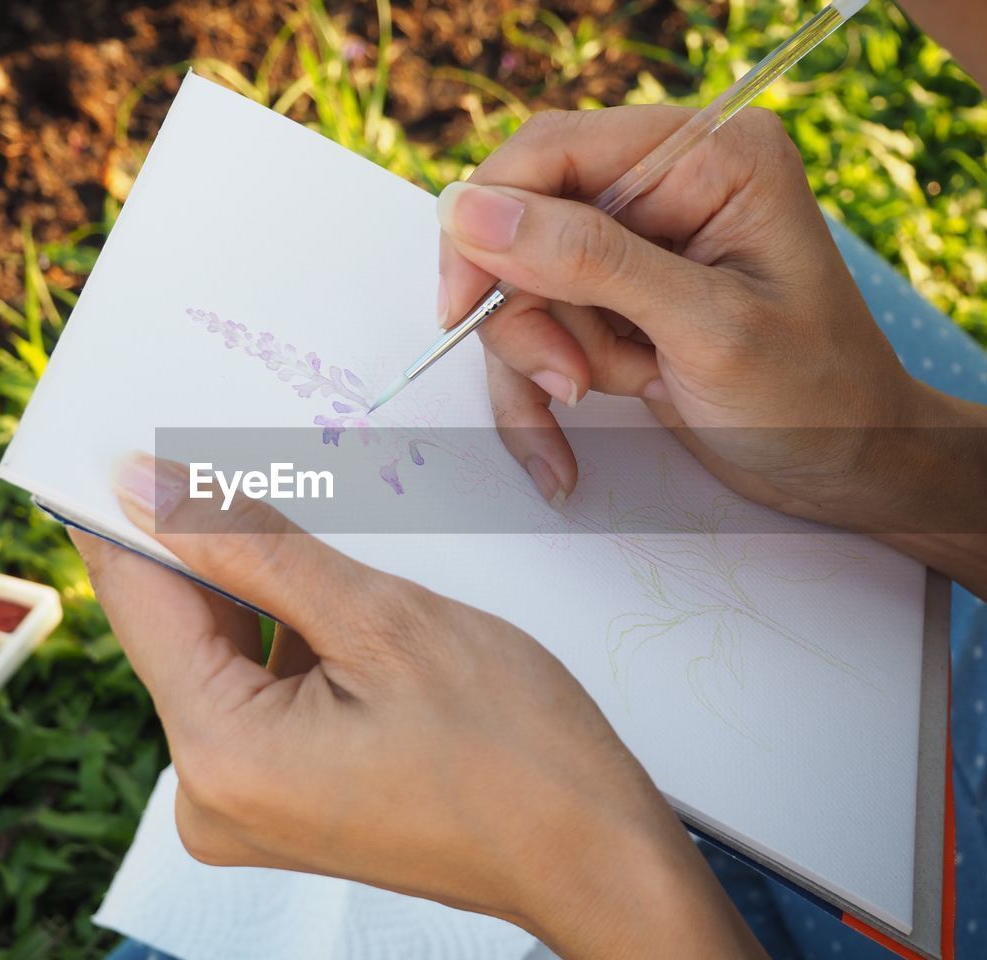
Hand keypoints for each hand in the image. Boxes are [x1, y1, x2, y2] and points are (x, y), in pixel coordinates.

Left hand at [72, 453, 767, 959]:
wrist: (591, 853)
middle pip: (178, 628)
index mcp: (222, 754)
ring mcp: (242, 802)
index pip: (137, 599)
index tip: (124, 436)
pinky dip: (284, 637)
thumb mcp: (382, 621)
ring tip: (324, 546)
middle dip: (209, 544)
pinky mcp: (276, 796)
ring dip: (259, 590)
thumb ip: (249, 548)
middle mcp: (210, 793)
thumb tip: (148, 487)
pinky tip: (335, 603)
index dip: (127, 508)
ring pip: (221, 653)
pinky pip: (254, 690)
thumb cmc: (516, 751)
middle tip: (247, 465)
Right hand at [439, 106, 920, 515]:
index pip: (553, 151)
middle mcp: (665, 188)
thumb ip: (587, 262)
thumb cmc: (812, 397)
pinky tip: (561, 448)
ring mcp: (636, 249)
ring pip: (520, 290)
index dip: (489, 221)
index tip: (462, 306)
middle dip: (529, 315)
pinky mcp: (615, 303)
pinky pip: (537, 335)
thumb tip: (470, 210)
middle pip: (523, 226)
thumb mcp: (704, 328)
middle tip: (570, 377)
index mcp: (706, 156)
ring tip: (607, 395)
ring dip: (544, 359)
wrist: (844, 472)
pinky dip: (540, 394)